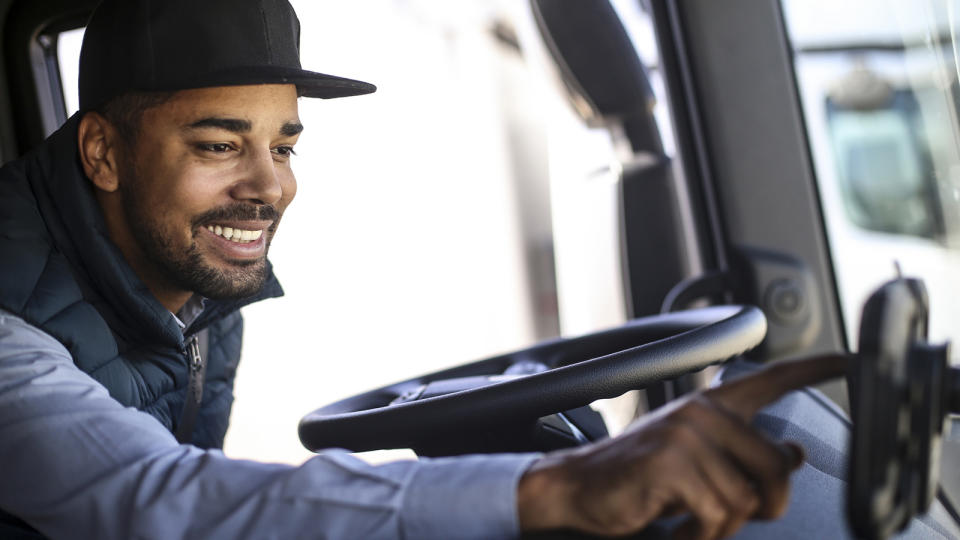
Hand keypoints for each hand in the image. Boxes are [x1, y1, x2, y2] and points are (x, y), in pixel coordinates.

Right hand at [517, 354, 848, 538]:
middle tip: (725, 516)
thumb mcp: (696, 463)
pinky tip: (677, 524)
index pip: (769, 381)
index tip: (847, 360)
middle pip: (777, 467)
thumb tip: (795, 458)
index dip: (812, 370)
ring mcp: (686, 434)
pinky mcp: (671, 462)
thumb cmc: (636, 478)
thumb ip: (744, 456)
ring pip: (747, 499)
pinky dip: (701, 533)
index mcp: (709, 407)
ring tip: (689, 518)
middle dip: (762, 505)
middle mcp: (702, 412)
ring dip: (721, 525)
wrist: (578, 486)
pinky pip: (718, 512)